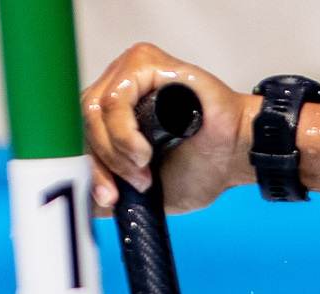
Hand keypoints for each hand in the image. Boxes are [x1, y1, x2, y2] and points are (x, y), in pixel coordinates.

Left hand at [81, 43, 256, 213]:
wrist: (238, 155)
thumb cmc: (203, 166)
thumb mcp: (150, 192)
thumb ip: (117, 191)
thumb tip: (85, 204)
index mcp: (115, 115)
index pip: (81, 135)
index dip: (89, 167)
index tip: (108, 198)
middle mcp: (119, 88)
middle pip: (83, 120)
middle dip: (103, 161)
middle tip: (134, 183)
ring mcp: (131, 73)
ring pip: (96, 108)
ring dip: (117, 149)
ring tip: (144, 167)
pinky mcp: (145, 63)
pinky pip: (117, 96)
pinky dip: (124, 131)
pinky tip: (145, 150)